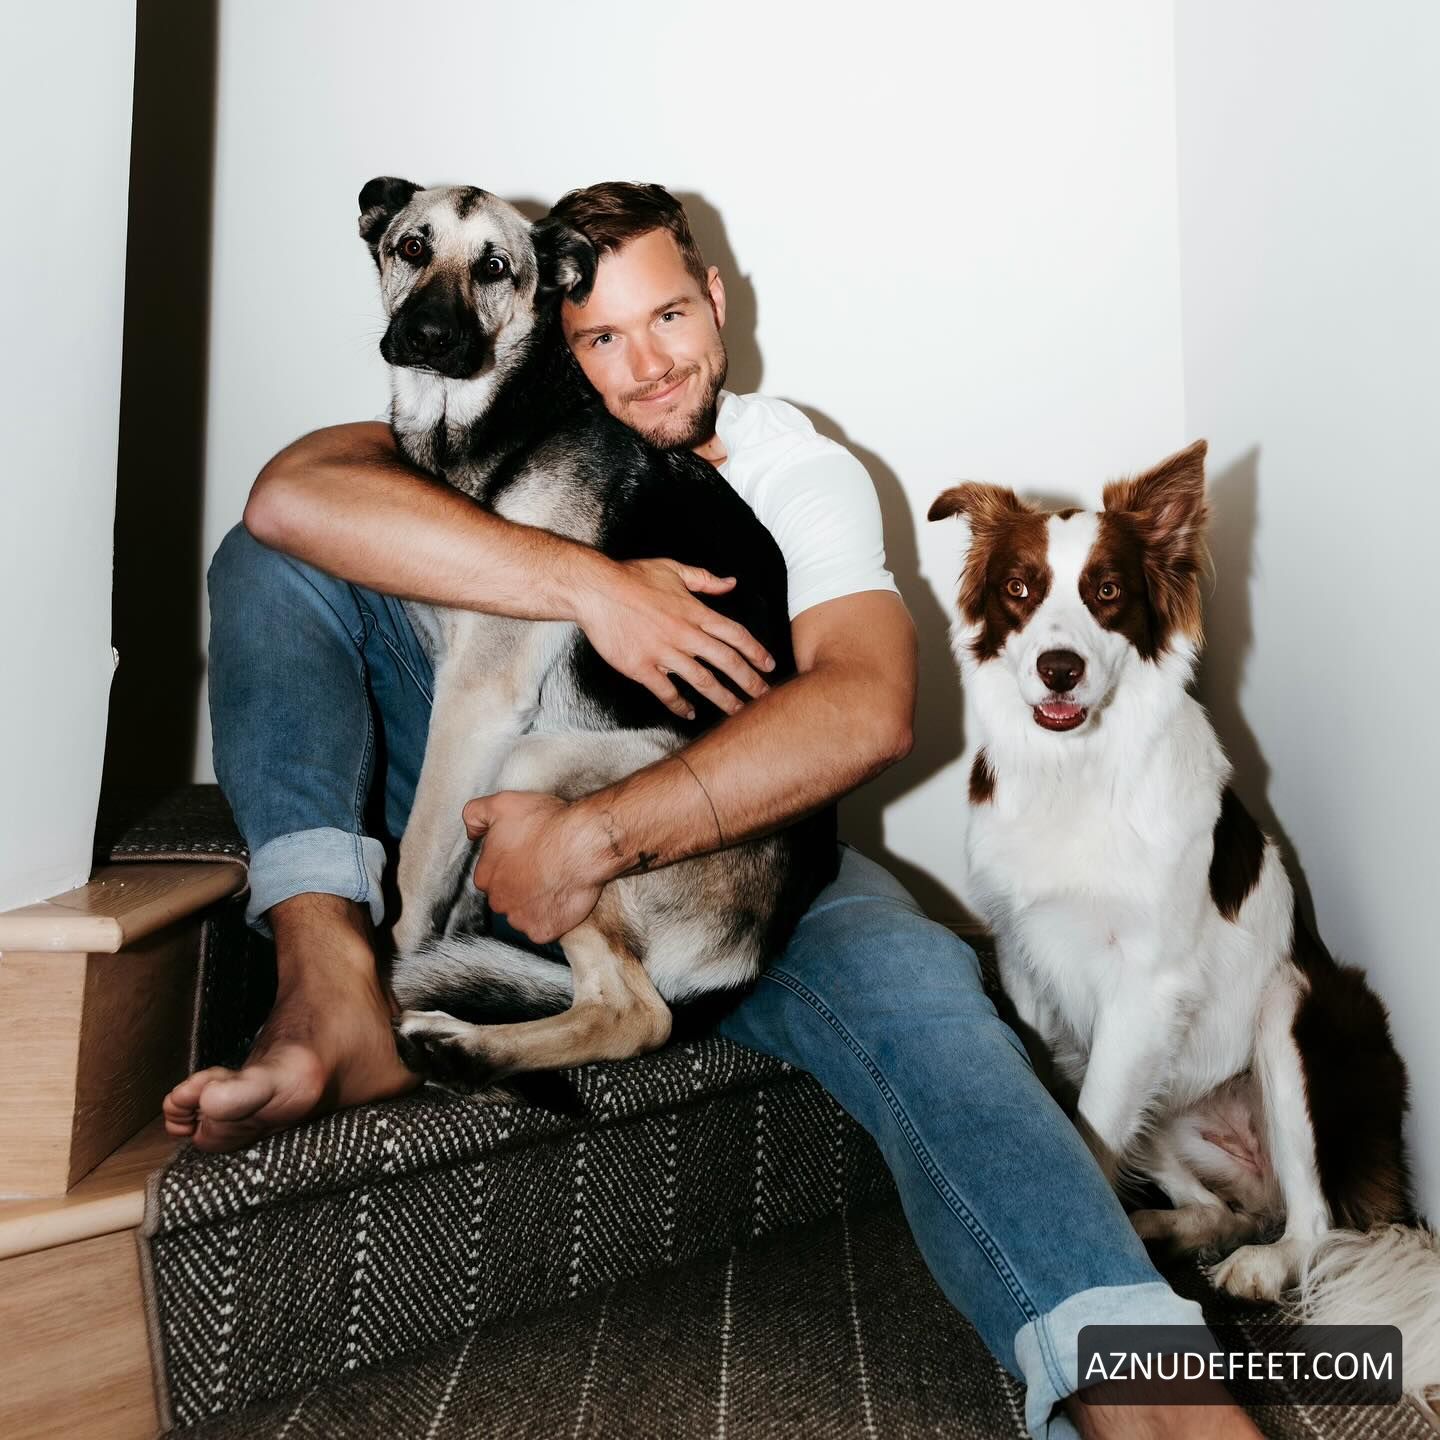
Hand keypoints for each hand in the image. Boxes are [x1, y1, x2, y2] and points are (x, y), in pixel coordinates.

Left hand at [464, 791, 609, 943]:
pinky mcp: (542, 931)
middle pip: (507, 897)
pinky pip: (544, 929)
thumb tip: (471, 832)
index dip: (511, 864)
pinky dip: (552, 918)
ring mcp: (520, 919)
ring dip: (536, 904)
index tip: (529, 854)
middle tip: (543, 868)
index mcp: (486, 875)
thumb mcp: (502, 804)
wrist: (582, 844)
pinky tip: (562, 898)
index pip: (492, 875)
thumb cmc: (545, 822)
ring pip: (524, 914)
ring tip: (555, 882)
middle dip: (521, 886)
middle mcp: (498, 901)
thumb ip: (475, 815)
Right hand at [573, 556, 774, 718]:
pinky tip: (690, 714)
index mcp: (695, 612)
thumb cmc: (632, 577)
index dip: (756, 652)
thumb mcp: (673, 569)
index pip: (736, 635)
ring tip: (738, 712)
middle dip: (750, 682)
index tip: (769, 666)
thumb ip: (705, 579)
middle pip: (727, 662)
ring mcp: (664, 652)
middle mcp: (685, 634)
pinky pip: (666, 692)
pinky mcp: (642, 667)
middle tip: (765, 697)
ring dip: (724, 699)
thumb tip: (730, 583)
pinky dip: (680, 705)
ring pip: (703, 681)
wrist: (595, 590)